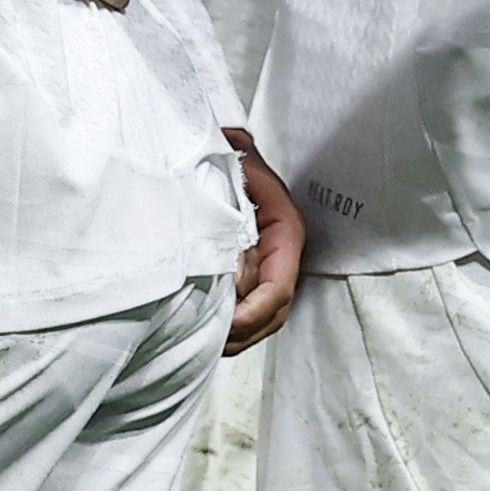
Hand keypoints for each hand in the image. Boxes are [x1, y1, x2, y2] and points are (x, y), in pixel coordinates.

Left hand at [225, 131, 302, 353]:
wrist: (223, 147)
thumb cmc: (232, 155)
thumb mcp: (236, 163)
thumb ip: (234, 187)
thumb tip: (233, 246)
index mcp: (285, 232)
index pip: (278, 287)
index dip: (254, 312)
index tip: (229, 325)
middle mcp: (280, 253)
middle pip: (273, 310)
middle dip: (246, 333)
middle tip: (213, 343)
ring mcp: (265, 263)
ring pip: (261, 314)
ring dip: (239, 335)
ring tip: (207, 343)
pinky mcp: (248, 269)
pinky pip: (246, 305)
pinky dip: (230, 323)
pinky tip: (204, 329)